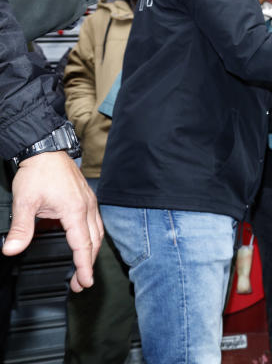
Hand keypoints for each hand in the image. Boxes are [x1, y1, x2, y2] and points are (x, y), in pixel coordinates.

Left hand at [3, 151, 102, 292]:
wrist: (45, 149)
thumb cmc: (38, 172)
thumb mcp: (24, 202)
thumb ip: (21, 228)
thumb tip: (12, 249)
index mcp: (75, 211)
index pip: (83, 245)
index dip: (84, 266)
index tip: (85, 282)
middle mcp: (87, 207)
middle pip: (95, 241)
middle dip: (88, 264)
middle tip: (80, 282)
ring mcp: (89, 201)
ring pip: (98, 231)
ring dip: (92, 250)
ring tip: (83, 266)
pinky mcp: (87, 197)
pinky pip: (95, 221)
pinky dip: (92, 236)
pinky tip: (83, 240)